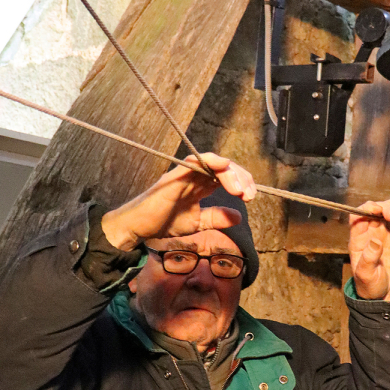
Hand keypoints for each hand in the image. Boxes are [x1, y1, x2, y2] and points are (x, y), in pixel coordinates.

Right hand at [101, 153, 256, 250]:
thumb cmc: (164, 222)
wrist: (139, 228)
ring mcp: (185, 174)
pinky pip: (194, 162)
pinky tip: (224, 166)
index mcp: (200, 184)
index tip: (251, 196)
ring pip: (212, 163)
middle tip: (250, 194)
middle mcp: (194, 176)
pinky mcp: (175, 177)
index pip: (226, 176)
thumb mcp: (197, 223)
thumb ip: (216, 218)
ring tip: (240, 189)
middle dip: (241, 177)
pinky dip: (211, 161)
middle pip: (223, 167)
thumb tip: (239, 216)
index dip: (241, 182)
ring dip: (230, 173)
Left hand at [348, 194, 389, 317]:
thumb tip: (375, 241)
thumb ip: (369, 258)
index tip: (379, 210)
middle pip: (372, 211)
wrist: (384, 293)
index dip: (366, 209)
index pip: (357, 217)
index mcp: (357, 240)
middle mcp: (366, 233)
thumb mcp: (367, 275)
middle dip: (383, 207)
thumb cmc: (370, 285)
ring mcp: (378, 232)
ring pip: (382, 211)